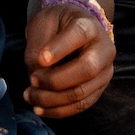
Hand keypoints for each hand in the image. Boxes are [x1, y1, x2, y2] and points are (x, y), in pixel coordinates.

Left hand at [25, 1, 113, 117]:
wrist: (74, 30)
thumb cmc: (56, 25)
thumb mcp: (43, 23)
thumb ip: (38, 48)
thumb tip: (38, 77)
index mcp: (89, 26)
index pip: (79, 35)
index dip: (60, 49)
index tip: (41, 59)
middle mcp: (103, 49)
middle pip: (88, 69)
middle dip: (55, 80)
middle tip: (32, 80)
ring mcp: (104, 71)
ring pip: (83, 92)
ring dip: (53, 100)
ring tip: (30, 96)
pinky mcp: (99, 89)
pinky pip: (81, 105)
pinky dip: (58, 110)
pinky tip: (40, 108)